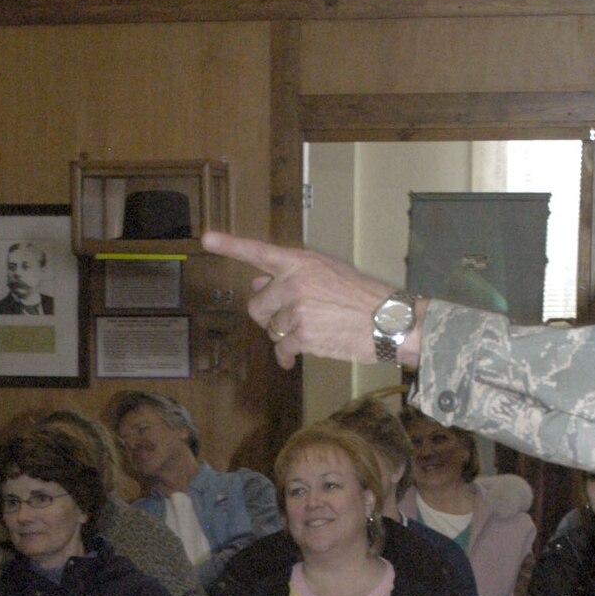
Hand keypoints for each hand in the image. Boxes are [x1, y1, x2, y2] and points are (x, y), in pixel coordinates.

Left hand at [201, 232, 421, 370]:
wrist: (387, 320)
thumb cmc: (361, 297)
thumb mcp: (327, 273)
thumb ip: (292, 276)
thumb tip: (258, 283)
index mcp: (300, 262)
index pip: (259, 252)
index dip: (230, 245)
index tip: (207, 238)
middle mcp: (295, 282)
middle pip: (257, 305)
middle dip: (267, 317)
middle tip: (285, 320)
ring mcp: (298, 309)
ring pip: (271, 330)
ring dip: (284, 336)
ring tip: (310, 332)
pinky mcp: (303, 334)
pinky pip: (281, 349)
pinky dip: (286, 356)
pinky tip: (294, 357)